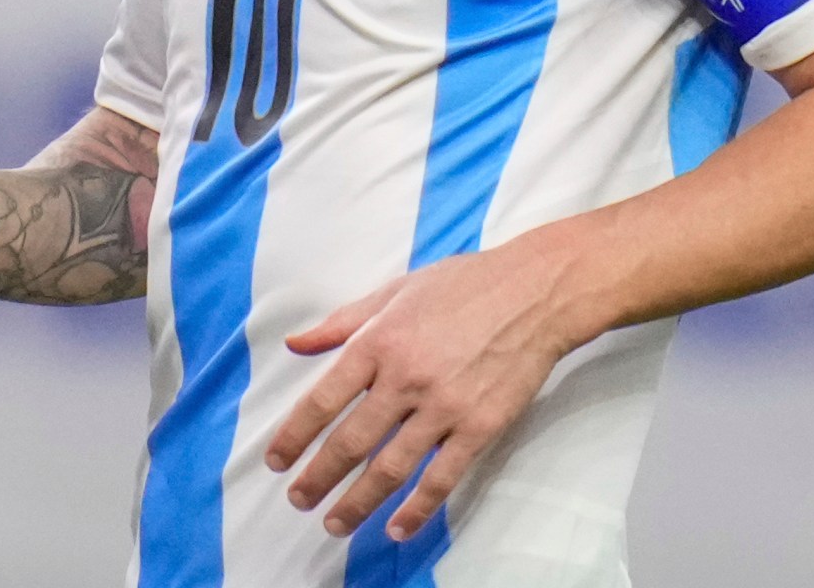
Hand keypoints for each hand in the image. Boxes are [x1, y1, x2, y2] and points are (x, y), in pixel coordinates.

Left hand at [265, 244, 573, 541]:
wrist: (536, 291)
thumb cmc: (464, 285)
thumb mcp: (395, 291)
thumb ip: (342, 322)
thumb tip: (295, 344)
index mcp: (379, 342)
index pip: (323, 399)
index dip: (295, 436)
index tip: (277, 461)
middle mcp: (405, 378)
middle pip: (351, 441)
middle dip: (318, 477)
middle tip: (299, 499)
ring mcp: (444, 406)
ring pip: (390, 467)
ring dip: (357, 501)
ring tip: (334, 523)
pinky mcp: (480, 426)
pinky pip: (442, 477)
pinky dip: (417, 508)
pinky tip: (397, 528)